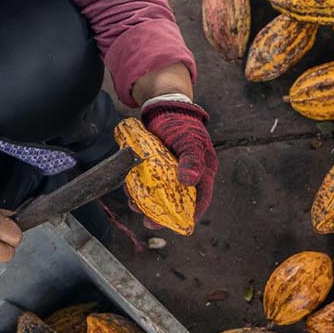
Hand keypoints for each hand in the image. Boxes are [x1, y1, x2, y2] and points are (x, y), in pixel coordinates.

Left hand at [142, 101, 217, 218]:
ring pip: (162, 194)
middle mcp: (188, 175)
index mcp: (203, 171)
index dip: (192, 214)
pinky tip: (131, 191)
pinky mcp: (157, 168)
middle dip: (163, 213)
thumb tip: (189, 181)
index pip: (201, 198)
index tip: (181, 226)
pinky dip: (141, 189)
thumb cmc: (181, 123)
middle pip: (178, 201)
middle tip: (149, 222)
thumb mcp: (189, 142)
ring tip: (135, 205)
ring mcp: (171, 172)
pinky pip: (150, 183)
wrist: (163, 106)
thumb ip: (191, 161)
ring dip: (148, 202)